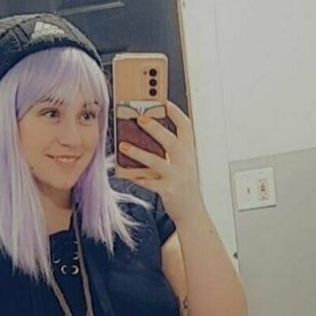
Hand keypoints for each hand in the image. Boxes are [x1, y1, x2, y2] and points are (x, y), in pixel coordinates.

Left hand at [118, 99, 204, 222]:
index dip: (176, 113)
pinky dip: (136, 177)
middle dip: (154, 128)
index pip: (186, 128)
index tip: (165, 102)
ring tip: (123, 146)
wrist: (192, 212)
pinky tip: (126, 173)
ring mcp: (177, 177)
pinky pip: (149, 182)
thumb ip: (170, 152)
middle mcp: (185, 163)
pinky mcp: (168, 191)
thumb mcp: (182, 164)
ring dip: (138, 152)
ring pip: (156, 161)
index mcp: (189, 153)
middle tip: (139, 118)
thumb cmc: (184, 186)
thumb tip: (146, 137)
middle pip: (170, 140)